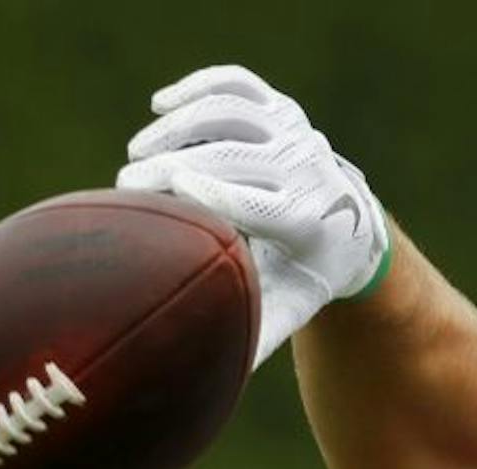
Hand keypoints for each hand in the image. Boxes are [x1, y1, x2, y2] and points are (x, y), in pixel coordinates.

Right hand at [116, 64, 390, 367]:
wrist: (348, 229)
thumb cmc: (303, 276)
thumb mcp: (286, 307)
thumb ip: (252, 333)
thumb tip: (208, 376)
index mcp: (308, 222)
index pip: (254, 204)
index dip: (207, 196)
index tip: (155, 198)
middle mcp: (307, 169)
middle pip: (231, 158)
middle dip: (171, 167)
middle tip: (128, 188)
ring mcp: (296, 132)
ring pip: (232, 114)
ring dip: (178, 126)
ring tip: (139, 153)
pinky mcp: (280, 107)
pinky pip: (237, 84)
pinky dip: (198, 86)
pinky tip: (161, 104)